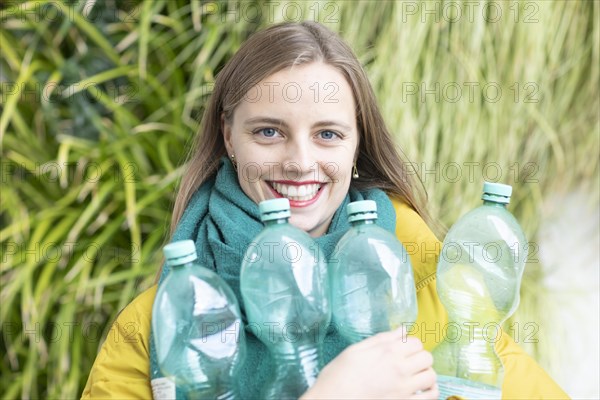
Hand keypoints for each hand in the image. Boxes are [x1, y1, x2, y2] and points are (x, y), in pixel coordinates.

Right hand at [301, 328, 437, 398]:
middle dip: (421, 357)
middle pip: (427, 357)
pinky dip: (430, 392)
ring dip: (426, 374)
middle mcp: (399, 369)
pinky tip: (420, 390)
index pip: (416, 342)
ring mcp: (404, 389)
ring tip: (416, 376)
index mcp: (388, 352)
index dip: (412, 344)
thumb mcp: (356, 350)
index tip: (405, 349)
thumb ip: (382, 339)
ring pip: (431, 376)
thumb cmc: (339, 375)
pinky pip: (430, 397)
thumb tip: (402, 330)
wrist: (332, 399)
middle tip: (411, 362)